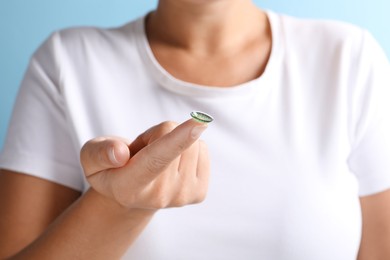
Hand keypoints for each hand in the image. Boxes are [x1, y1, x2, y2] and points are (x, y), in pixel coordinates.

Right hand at [80, 119, 209, 209]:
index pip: (155, 160)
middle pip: (174, 139)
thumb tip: (120, 153)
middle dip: (159, 133)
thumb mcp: (91, 156)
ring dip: (175, 141)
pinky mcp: (198, 194)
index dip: (177, 140)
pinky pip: (203, 150)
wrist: (131, 195)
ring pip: (193, 144)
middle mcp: (158, 197)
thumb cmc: (109, 168)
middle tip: (144, 150)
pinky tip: (173, 163)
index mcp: (128, 187)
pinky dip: (189, 148)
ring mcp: (181, 198)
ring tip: (157, 157)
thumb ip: (99, 152)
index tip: (199, 124)